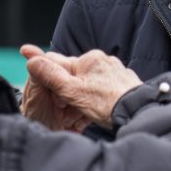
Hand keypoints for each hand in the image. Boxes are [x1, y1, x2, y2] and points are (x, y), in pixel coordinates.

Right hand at [24, 48, 141, 128]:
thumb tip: (33, 61)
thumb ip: (52, 76)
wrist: (137, 111)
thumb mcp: (73, 92)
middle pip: (75, 72)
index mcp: (88, 59)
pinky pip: (105, 84)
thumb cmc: (106, 103)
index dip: (48, 74)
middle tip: (67, 105)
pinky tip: (100, 104)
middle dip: (68, 86)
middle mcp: (102, 59)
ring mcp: (115, 69)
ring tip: (86, 107)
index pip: (59, 62)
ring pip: (90, 79)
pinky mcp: (124, 79)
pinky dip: (98, 93)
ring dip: (83, 90)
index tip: (36, 70)